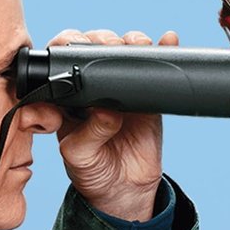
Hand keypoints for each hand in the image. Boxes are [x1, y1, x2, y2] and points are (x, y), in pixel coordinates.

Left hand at [50, 27, 178, 221]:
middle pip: (94, 49)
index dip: (66, 47)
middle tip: (109, 44)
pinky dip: (163, 51)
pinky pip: (155, 70)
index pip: (61, 63)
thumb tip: (107, 111)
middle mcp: (91, 89)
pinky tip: (168, 41)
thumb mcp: (79, 155)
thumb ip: (89, 134)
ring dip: (130, 41)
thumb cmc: (91, 171)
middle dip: (101, 39)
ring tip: (136, 43)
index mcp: (65, 99)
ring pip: (124, 54)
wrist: (124, 190)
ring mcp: (120, 90)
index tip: (75, 43)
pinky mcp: (147, 97)